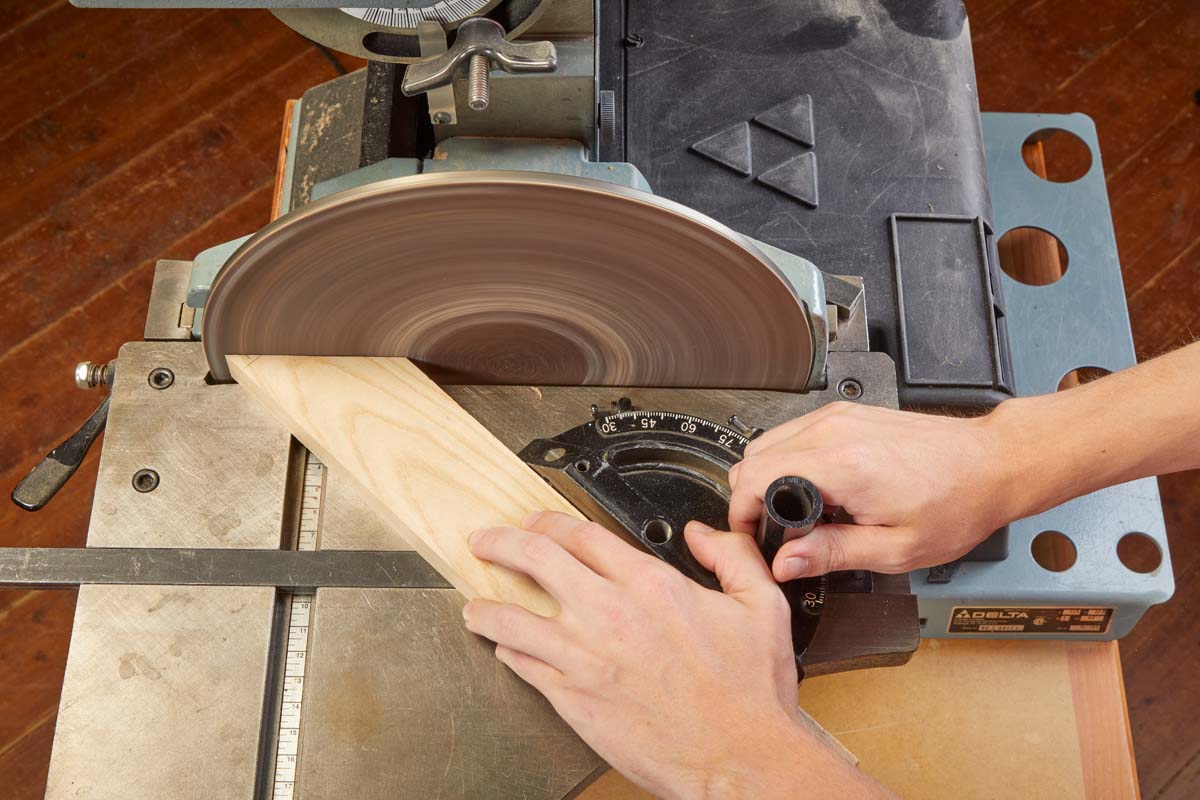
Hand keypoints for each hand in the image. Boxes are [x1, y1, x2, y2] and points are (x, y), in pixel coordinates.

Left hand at [463, 511, 883, 798]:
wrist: (741, 758)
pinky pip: (523, 665)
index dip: (551, 523)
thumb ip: (731, 557)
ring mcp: (584, 657)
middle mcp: (610, 614)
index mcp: (651, 585)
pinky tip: (505, 649)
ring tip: (476, 606)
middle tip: (485, 542)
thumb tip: (702, 534)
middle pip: (535, 559)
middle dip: (501, 543)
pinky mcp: (573, 698)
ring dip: (487, 606)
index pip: (582, 535)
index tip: (537, 522)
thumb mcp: (761, 606)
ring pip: (512, 617)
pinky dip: (508, 651)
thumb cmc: (751, 692)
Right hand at [728, 402, 1015, 579]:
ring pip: (769, 442)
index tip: (754, 536)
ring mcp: (838, 417)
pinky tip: (820, 488)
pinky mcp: (845, 413)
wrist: (991, 463)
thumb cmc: (956, 503)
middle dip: (752, 498)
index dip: (741, 512)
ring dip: (770, 479)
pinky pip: (794, 434)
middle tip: (778, 531)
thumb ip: (832, 554)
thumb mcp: (895, 549)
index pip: (755, 477)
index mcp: (844, 466)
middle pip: (753, 457)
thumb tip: (784, 562)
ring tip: (803, 512)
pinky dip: (790, 461)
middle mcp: (834, 432)